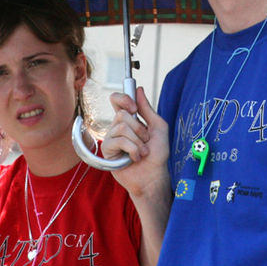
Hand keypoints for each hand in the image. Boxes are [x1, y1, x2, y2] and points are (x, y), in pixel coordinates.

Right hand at [102, 86, 171, 265]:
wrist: (154, 175)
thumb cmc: (158, 154)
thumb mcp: (158, 127)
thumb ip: (147, 109)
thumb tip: (139, 89)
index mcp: (129, 120)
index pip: (116, 100)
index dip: (122, 98)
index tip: (134, 108)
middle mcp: (117, 127)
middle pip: (121, 114)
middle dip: (138, 128)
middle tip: (145, 140)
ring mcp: (111, 139)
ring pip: (121, 127)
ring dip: (137, 141)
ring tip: (142, 153)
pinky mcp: (108, 151)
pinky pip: (118, 141)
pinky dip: (132, 149)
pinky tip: (134, 158)